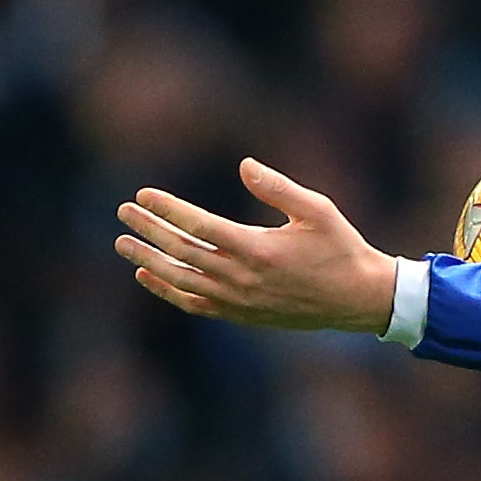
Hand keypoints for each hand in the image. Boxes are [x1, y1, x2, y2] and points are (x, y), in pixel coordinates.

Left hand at [117, 160, 399, 333]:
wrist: (357, 299)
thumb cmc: (340, 248)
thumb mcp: (317, 210)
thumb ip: (278, 187)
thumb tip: (244, 164)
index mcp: (258, 249)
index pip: (199, 226)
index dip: (168, 210)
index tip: (143, 195)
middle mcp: (242, 278)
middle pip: (181, 253)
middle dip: (149, 231)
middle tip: (123, 212)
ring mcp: (239, 301)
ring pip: (181, 281)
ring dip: (149, 261)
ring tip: (123, 243)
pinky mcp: (241, 315)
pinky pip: (194, 304)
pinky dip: (167, 291)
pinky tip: (147, 275)